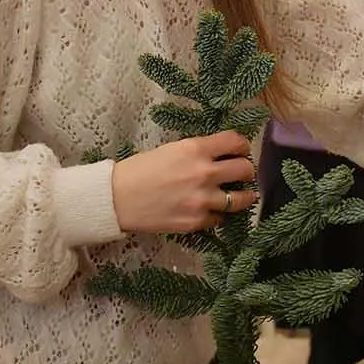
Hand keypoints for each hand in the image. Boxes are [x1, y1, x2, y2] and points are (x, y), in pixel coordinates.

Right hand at [111, 131, 258, 233]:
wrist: (117, 199)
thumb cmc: (139, 171)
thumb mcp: (171, 150)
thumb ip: (197, 152)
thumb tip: (220, 155)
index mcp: (195, 149)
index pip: (235, 142)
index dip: (242, 145)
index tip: (241, 150)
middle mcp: (204, 173)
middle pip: (245, 169)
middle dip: (246, 170)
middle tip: (242, 172)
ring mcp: (202, 200)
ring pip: (240, 198)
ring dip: (243, 195)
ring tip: (242, 195)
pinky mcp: (197, 221)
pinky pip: (220, 218)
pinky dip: (218, 213)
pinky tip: (212, 209)